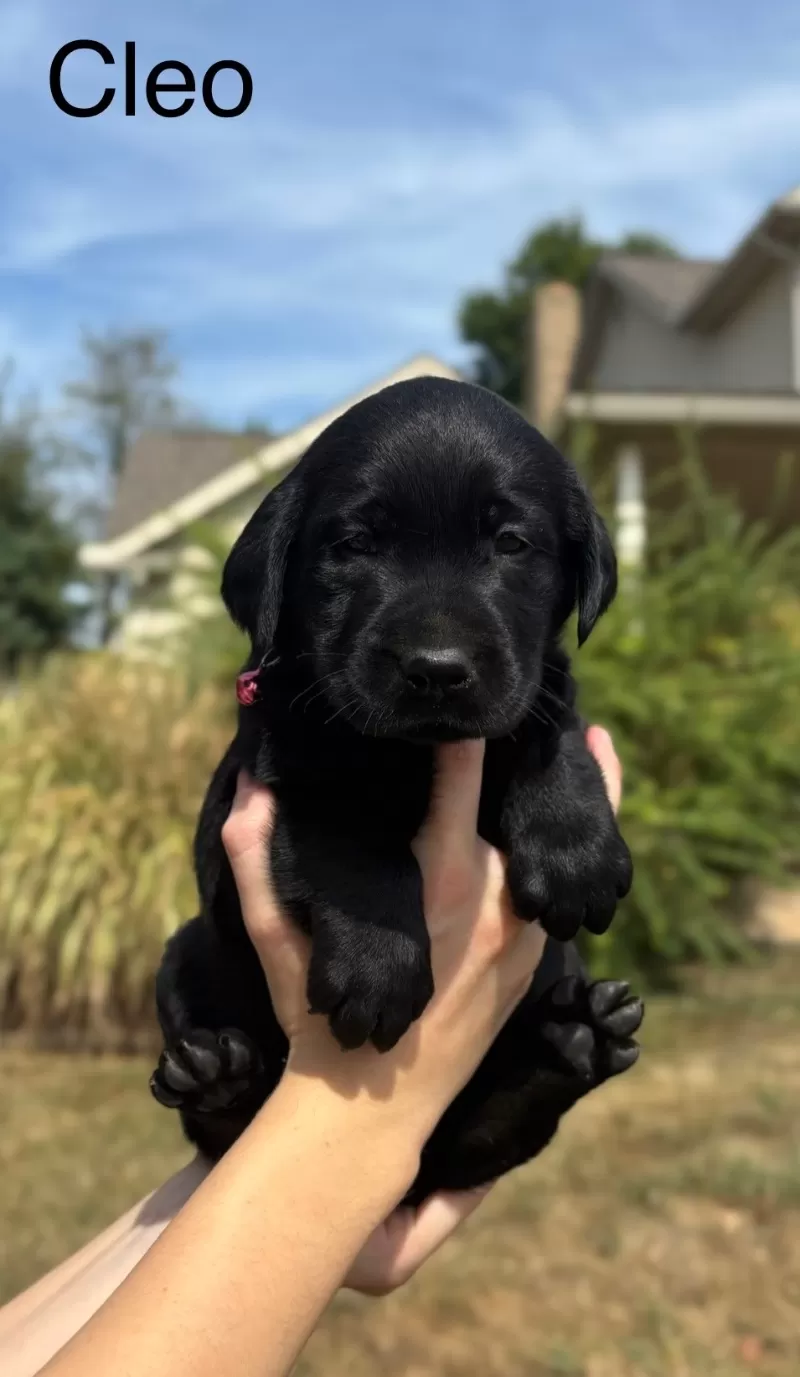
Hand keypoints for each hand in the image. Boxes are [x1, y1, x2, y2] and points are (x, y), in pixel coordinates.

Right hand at [221, 724, 623, 1294]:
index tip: (473, 693)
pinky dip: (576, 856)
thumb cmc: (316, 1018)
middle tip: (545, 698)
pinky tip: (588, 822)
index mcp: (436, 879)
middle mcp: (492, 900)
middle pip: (523, 806)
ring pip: (560, 850)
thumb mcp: (277, 940)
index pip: (461, 779)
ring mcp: (522, 936)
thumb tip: (249, 789)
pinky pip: (566, 896)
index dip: (468, 729)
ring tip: (591, 737)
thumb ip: (255, 862)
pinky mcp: (534, 965)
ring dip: (578, 797)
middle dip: (529, 752)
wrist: (371, 1114)